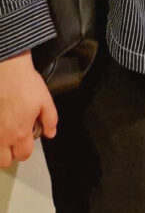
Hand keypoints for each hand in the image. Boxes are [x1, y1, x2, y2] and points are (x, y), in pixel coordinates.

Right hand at [0, 52, 57, 167]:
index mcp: (20, 133)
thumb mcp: (46, 101)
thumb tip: (50, 134)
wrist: (6, 71)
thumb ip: (50, 120)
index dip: (26, 151)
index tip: (26, 141)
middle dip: (9, 155)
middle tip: (13, 142)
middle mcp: (2, 137)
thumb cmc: (27, 85)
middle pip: (3, 161)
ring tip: (4, 136)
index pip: (23, 155)